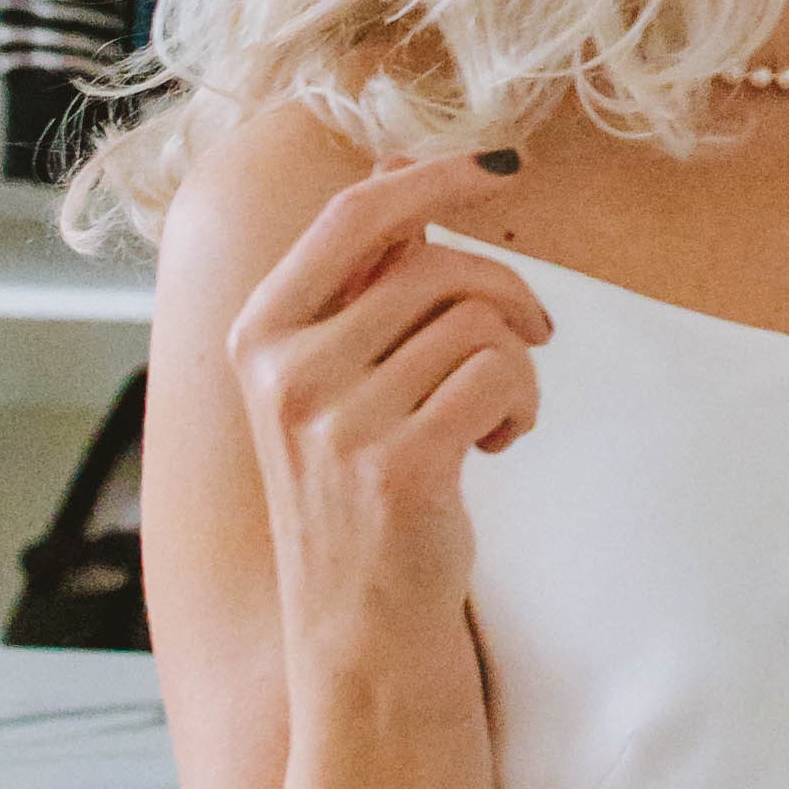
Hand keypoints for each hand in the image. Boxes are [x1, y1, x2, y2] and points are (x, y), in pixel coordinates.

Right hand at [230, 153, 551, 655]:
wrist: (357, 626)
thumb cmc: (356, 489)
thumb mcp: (336, 376)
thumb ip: (363, 278)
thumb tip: (397, 162)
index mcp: (259, 333)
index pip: (354, 214)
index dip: (436, 176)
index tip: (504, 164)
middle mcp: (285, 371)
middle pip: (434, 265)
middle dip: (505, 290)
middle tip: (529, 334)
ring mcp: (337, 422)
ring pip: (479, 320)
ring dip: (516, 361)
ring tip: (496, 411)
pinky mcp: (400, 467)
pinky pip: (502, 374)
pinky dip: (523, 401)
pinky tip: (499, 441)